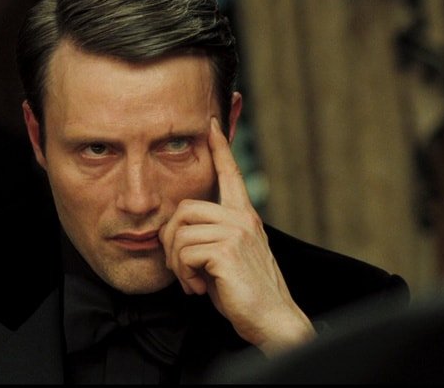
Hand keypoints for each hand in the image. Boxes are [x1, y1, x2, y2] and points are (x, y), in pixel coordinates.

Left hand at [158, 117, 315, 355]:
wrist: (272, 319)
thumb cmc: (245, 293)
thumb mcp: (226, 258)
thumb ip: (210, 238)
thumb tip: (177, 233)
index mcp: (244, 217)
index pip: (230, 174)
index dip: (220, 148)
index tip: (211, 124)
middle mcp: (242, 218)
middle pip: (184, 208)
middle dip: (171, 241)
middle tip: (181, 268)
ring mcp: (237, 232)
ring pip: (180, 233)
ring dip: (177, 264)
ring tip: (193, 282)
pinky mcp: (228, 250)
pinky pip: (185, 252)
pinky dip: (184, 276)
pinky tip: (199, 289)